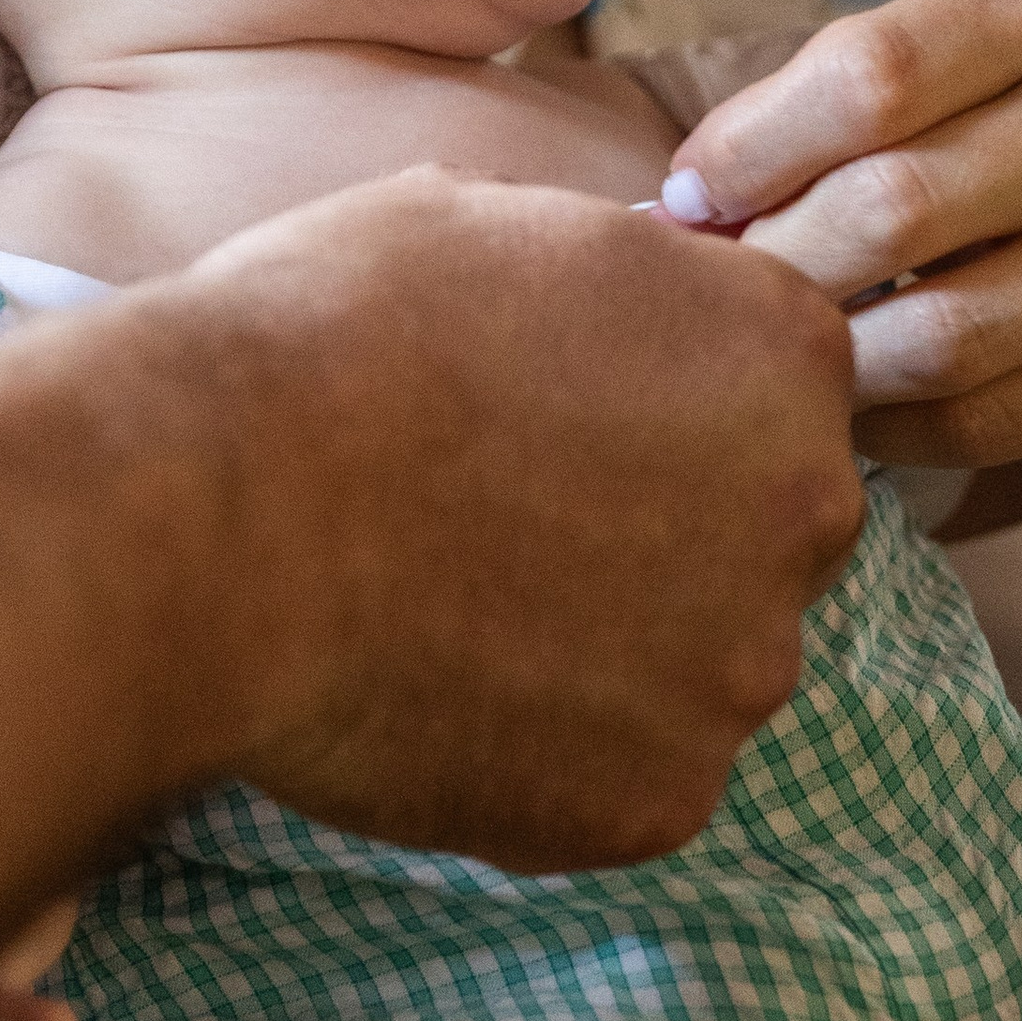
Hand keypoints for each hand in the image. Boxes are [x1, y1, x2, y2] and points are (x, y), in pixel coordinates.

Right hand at [157, 169, 862, 865]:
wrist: (214, 514)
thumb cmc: (329, 338)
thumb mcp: (489, 220)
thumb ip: (606, 270)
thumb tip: (616, 288)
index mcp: (783, 347)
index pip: (776, 386)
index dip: (662, 404)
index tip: (562, 420)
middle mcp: (807, 509)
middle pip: (765, 536)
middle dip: (665, 535)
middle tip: (510, 527)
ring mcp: (742, 671)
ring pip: (700, 669)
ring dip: (611, 654)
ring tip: (456, 619)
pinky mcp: (662, 800)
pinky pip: (626, 781)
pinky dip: (550, 758)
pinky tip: (441, 702)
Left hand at [663, 0, 1021, 463]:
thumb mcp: (979, 64)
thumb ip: (840, 102)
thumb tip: (680, 204)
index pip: (868, 74)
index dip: (750, 148)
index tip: (688, 198)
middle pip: (890, 210)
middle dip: (773, 264)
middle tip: (718, 294)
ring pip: (937, 335)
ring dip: (828, 359)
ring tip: (782, 352)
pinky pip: (986, 417)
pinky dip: (893, 425)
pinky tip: (856, 406)